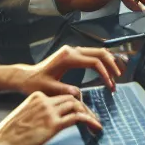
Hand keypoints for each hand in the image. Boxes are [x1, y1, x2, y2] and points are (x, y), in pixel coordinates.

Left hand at [0, 46, 126, 96]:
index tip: (110, 87)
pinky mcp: (73, 54)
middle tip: (118, 80)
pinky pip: (92, 54)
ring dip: (109, 62)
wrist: (26, 77)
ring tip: (117, 75)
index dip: (105, 74)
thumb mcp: (48, 89)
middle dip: (112, 66)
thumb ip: (63, 90)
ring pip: (98, 51)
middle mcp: (72, 50)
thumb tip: (78, 93)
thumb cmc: (35, 83)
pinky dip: (103, 60)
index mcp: (68, 58)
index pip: (94, 62)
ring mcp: (73, 50)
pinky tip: (108, 70)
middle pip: (100, 53)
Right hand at [0, 91, 100, 144]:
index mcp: (37, 96)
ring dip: (89, 114)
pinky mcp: (53, 124)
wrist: (1, 142)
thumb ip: (37, 112)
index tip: (80, 110)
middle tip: (91, 116)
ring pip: (77, 106)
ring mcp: (49, 112)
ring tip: (95, 123)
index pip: (61, 96)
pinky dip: (89, 121)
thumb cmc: (8, 133)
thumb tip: (50, 119)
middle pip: (72, 99)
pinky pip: (77, 118)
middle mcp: (44, 100)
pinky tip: (95, 126)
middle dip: (84, 107)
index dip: (73, 103)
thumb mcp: (24, 115)